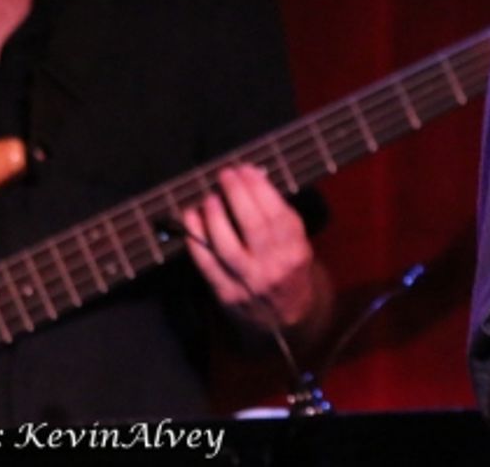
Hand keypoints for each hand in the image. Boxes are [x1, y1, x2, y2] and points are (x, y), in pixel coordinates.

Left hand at [182, 164, 321, 334]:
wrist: (286, 319)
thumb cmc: (290, 270)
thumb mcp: (298, 244)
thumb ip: (279, 217)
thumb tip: (252, 180)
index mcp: (295, 251)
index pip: (277, 214)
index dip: (260, 189)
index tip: (246, 169)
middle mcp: (274, 267)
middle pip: (253, 226)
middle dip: (237, 195)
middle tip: (226, 174)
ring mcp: (248, 282)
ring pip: (227, 246)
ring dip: (215, 217)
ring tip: (210, 197)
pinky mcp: (226, 294)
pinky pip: (207, 264)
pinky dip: (196, 240)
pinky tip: (191, 218)